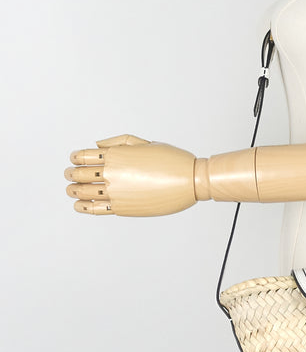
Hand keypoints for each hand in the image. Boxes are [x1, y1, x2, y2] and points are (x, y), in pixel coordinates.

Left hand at [65, 134, 197, 216]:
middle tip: (69, 175)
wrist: (189, 180)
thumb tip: (97, 146)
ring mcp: (116, 192)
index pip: (83, 156)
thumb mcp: (144, 143)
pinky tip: (79, 205)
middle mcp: (112, 173)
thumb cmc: (170, 159)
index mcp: (116, 154)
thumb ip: (118, 142)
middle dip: (71, 174)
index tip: (74, 159)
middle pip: (80, 174)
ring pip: (84, 192)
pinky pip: (96, 209)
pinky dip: (83, 207)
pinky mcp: (122, 208)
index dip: (75, 157)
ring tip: (71, 190)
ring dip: (73, 190)